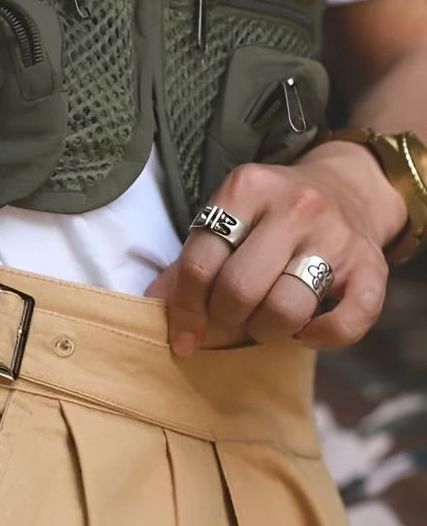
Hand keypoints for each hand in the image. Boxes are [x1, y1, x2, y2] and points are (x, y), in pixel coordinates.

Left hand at [145, 142, 407, 354]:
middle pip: (240, 290)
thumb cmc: (270, 217)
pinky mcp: (372, 265)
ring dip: (267, 330)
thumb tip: (153, 307)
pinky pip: (346, 323)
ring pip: (286, 309)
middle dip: (227, 317)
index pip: (199, 263)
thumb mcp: (227, 220)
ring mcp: (337, 236)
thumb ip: (189, 263)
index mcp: (247, 189)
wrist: (350, 187)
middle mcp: (295, 207)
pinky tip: (305, 331)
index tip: (184, 336)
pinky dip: (320, 338)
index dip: (184, 309)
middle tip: (233, 315)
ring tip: (266, 319)